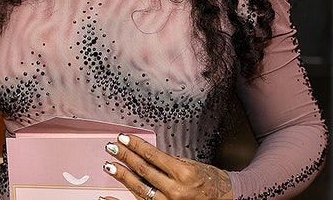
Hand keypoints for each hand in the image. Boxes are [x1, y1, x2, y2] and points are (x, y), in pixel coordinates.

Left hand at [100, 133, 232, 199]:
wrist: (225, 199)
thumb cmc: (210, 182)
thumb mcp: (192, 166)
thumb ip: (170, 163)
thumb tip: (146, 155)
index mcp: (184, 174)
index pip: (152, 156)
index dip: (136, 146)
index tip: (123, 139)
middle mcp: (175, 190)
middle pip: (143, 171)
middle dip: (125, 157)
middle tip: (111, 148)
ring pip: (139, 189)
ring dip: (122, 176)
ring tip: (109, 166)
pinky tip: (107, 198)